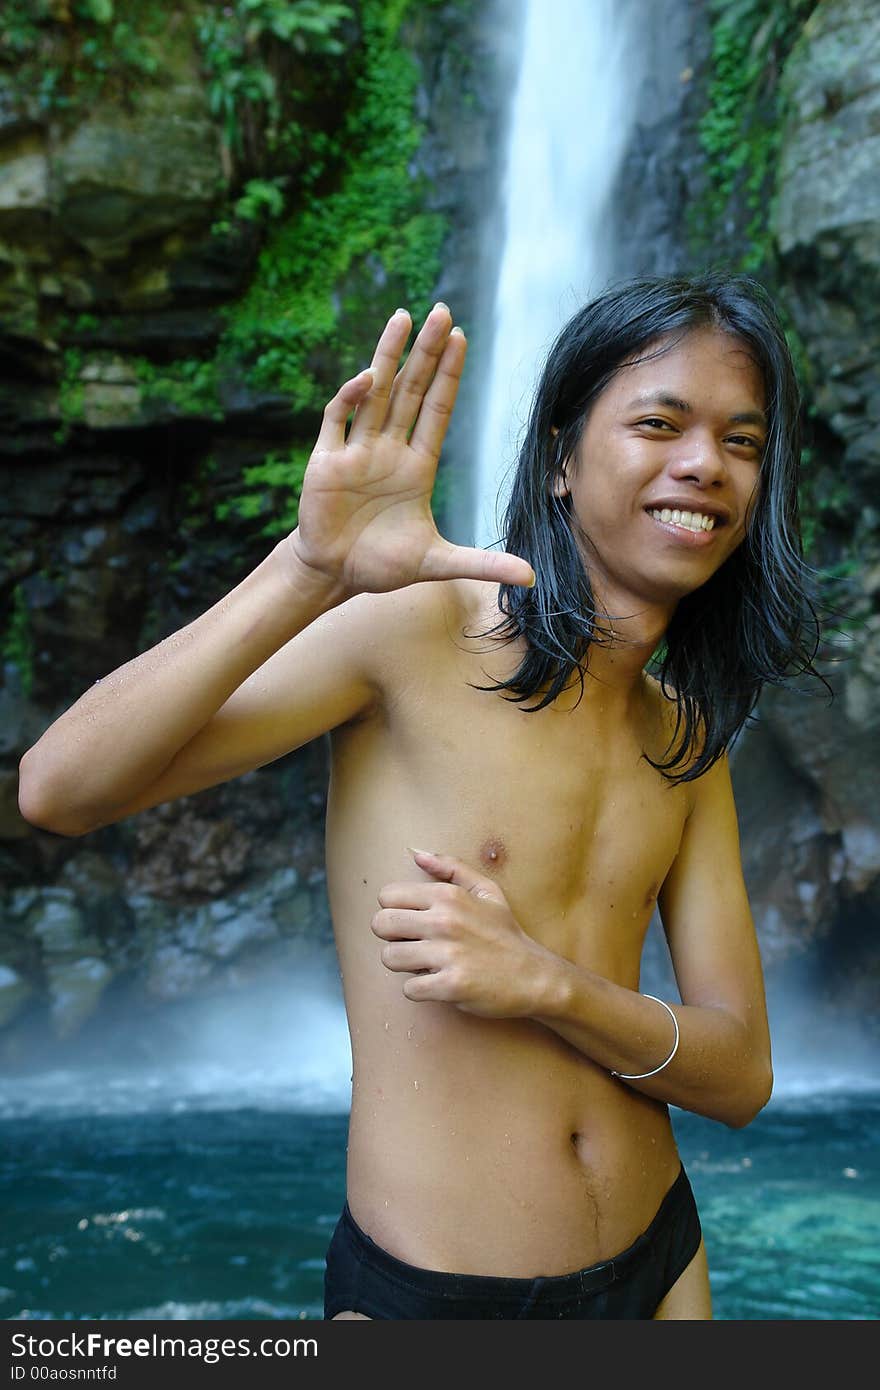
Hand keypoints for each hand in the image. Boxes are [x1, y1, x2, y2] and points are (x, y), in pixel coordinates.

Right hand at [289, 305, 535, 595]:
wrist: (334, 576)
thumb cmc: (382, 565)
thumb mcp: (438, 564)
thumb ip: (482, 565)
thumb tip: (530, 577)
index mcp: (417, 466)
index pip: (437, 409)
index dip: (448, 374)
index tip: (461, 338)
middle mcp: (389, 450)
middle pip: (411, 390)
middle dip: (426, 351)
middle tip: (441, 311)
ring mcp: (357, 451)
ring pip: (376, 392)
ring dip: (388, 356)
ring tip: (402, 317)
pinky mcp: (326, 461)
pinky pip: (337, 419)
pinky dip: (350, 398)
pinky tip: (367, 380)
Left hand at [371, 849, 553, 1017]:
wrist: (533, 976)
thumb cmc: (505, 933)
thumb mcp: (486, 891)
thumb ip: (450, 867)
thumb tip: (416, 854)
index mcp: (447, 895)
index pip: (387, 896)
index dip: (395, 911)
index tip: (413, 923)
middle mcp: (444, 921)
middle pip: (381, 925)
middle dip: (392, 937)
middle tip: (414, 944)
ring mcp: (447, 954)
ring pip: (389, 958)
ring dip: (404, 965)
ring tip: (427, 964)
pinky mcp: (450, 985)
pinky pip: (409, 988)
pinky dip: (420, 989)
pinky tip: (438, 983)